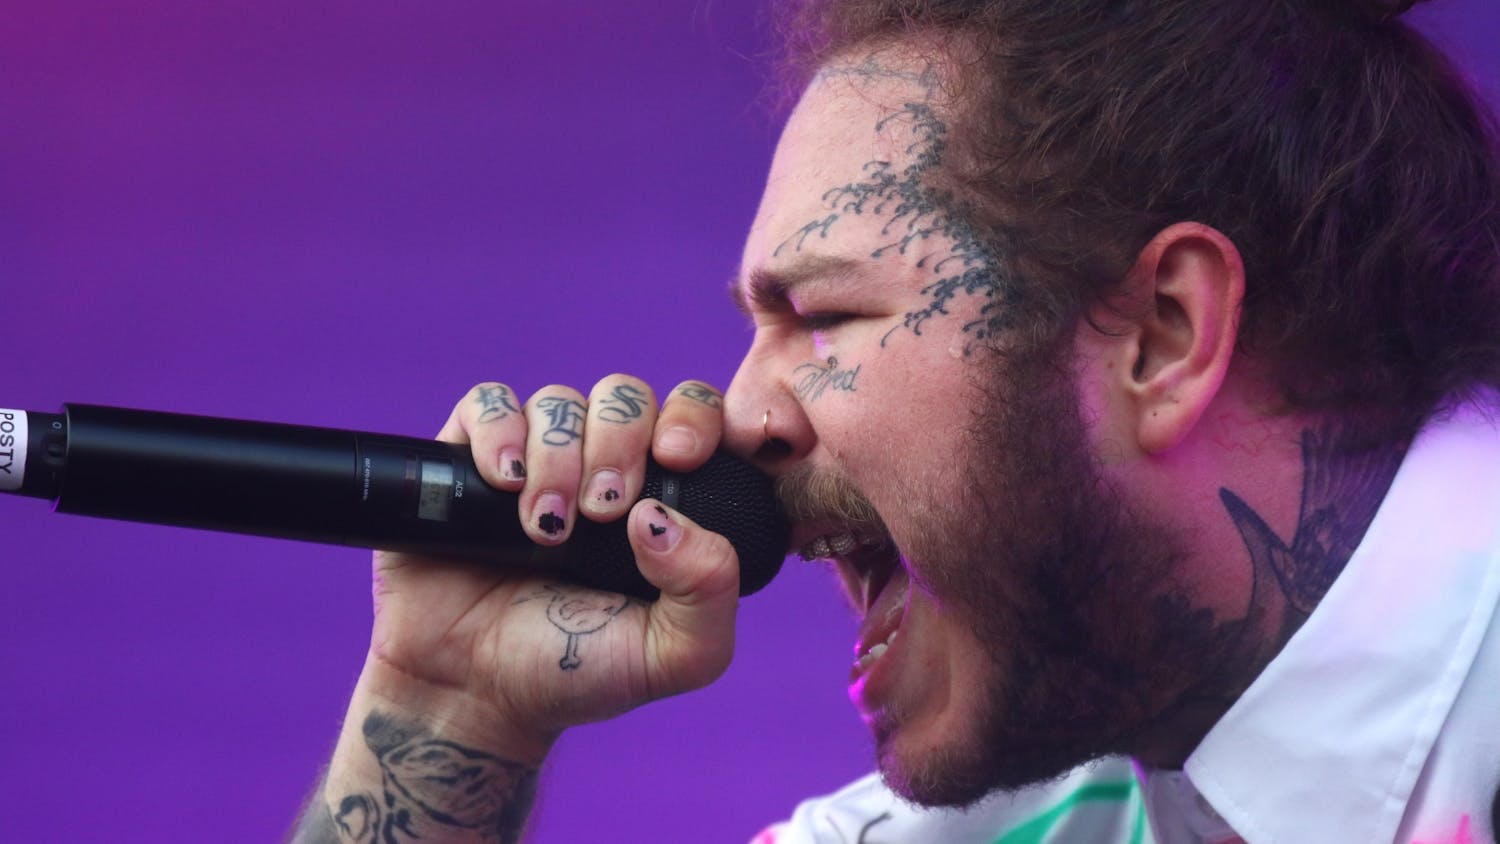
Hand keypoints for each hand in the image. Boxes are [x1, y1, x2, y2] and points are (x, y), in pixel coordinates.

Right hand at [364, 375, 739, 754]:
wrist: (473, 694)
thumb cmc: (578, 671)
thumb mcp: (676, 654)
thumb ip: (709, 589)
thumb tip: (663, 515)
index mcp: (660, 496)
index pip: (694, 412)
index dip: (692, 417)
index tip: (677, 459)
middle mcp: (599, 465)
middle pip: (624, 397)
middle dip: (618, 446)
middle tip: (600, 514)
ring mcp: (533, 460)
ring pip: (559, 401)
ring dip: (558, 458)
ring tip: (544, 529)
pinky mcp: (464, 461)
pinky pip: (488, 403)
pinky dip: (499, 432)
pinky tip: (504, 484)